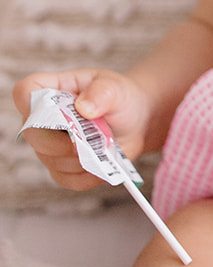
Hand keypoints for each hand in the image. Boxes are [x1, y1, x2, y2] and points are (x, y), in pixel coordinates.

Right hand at [12, 69, 152, 190]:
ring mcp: (49, 146)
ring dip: (82, 156)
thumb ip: (102, 93)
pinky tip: (103, 164)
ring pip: (52, 160)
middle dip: (63, 140)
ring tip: (104, 144)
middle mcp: (43, 118)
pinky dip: (88, 174)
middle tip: (91, 138)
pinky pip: (66, 178)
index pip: (25, 92)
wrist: (133, 121)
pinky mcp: (61, 168)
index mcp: (52, 89)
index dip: (31, 102)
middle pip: (33, 134)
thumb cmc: (118, 97)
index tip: (60, 112)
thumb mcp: (115, 88)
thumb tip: (84, 107)